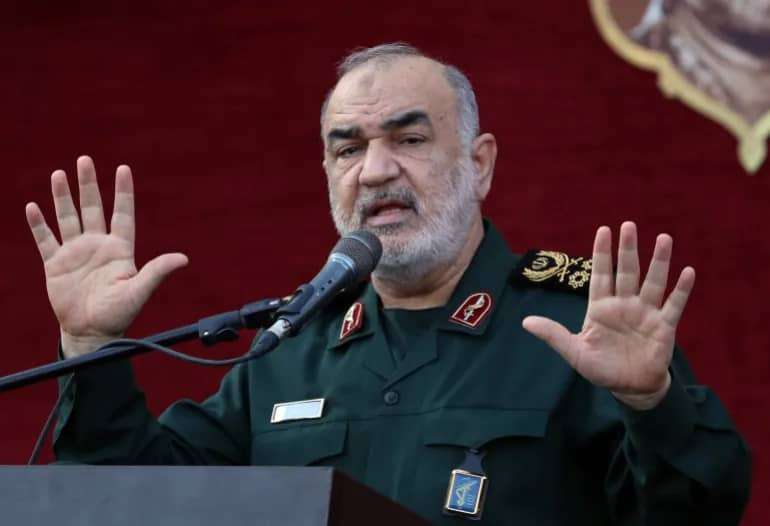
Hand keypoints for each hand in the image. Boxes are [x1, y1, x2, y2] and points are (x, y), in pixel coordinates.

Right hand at [25, 156, 188, 357]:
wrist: (92, 333)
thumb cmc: (119, 314)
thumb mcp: (139, 291)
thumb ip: (157, 271)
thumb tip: (183, 259)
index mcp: (119, 249)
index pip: (122, 213)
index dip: (122, 191)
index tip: (123, 168)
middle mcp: (97, 245)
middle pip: (93, 208)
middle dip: (88, 185)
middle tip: (84, 160)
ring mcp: (76, 253)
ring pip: (68, 218)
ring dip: (63, 196)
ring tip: (59, 174)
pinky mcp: (56, 265)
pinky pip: (45, 240)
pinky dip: (39, 224)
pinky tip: (33, 207)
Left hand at [522, 222, 695, 409]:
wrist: (630, 388)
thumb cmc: (601, 368)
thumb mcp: (574, 351)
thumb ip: (553, 335)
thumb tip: (526, 322)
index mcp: (601, 308)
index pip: (601, 275)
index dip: (602, 254)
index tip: (603, 229)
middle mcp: (624, 305)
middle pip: (627, 272)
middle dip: (627, 249)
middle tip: (628, 225)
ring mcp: (645, 313)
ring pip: (653, 282)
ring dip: (659, 261)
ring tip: (664, 238)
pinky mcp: (664, 327)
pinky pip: (674, 305)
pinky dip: (681, 289)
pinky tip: (688, 271)